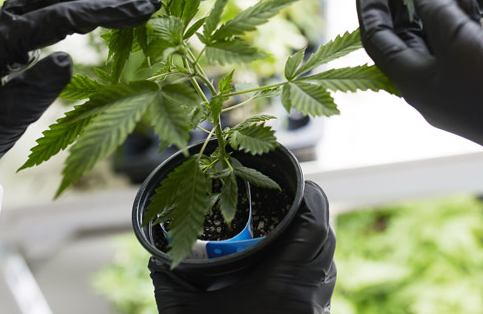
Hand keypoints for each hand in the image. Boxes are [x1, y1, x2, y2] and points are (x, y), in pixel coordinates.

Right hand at [151, 181, 336, 312]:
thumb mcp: (184, 313)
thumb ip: (170, 280)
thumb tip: (155, 254)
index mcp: (284, 284)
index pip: (314, 226)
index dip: (310, 198)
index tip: (297, 183)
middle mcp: (308, 296)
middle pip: (325, 239)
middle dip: (310, 215)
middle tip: (286, 202)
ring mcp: (315, 311)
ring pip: (327, 263)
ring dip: (312, 241)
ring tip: (288, 228)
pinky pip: (321, 285)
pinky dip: (310, 267)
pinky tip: (287, 264)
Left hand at [358, 0, 482, 174]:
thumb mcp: (461, 42)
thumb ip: (436, 11)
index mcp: (412, 81)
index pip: (376, 38)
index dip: (369, 6)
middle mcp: (427, 85)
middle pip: (403, 37)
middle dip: (404, 1)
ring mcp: (454, 86)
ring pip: (434, 38)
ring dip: (436, 6)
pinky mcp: (480, 82)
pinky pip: (460, 47)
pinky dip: (460, 21)